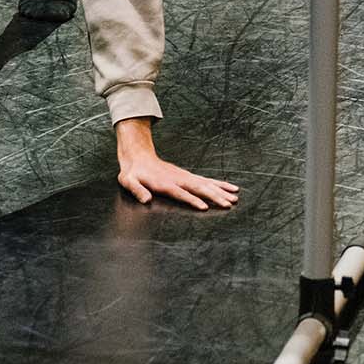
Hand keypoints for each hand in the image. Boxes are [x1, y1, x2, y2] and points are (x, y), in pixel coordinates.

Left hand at [115, 119, 237, 210]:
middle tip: (228, 204)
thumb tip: (146, 200)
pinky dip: (219, 184)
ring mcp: (184, 176)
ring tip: (235, 198)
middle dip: (214, 196)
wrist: (138, 156)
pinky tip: (230, 188)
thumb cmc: (133, 173)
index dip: (191, 199)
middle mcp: (178, 179)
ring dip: (220, 191)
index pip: (180, 193)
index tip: (204, 207)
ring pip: (206, 183)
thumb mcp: (128, 181)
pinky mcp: (188, 176)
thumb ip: (137, 190)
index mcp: (164, 183)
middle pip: (198, 188)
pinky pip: (206, 180)